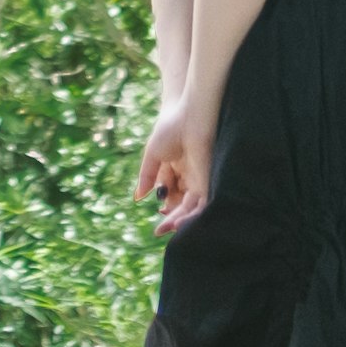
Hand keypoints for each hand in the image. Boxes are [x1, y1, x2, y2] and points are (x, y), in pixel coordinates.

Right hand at [134, 97, 215, 234]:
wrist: (186, 116)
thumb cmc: (170, 129)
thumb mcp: (152, 156)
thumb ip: (146, 176)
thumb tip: (138, 197)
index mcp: (176, 169)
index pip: (171, 194)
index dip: (165, 206)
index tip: (158, 214)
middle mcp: (190, 176)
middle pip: (181, 204)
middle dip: (171, 218)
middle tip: (159, 230)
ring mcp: (199, 179)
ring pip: (191, 207)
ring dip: (180, 220)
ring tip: (167, 228)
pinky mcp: (207, 180)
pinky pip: (202, 203)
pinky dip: (192, 215)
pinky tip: (179, 222)